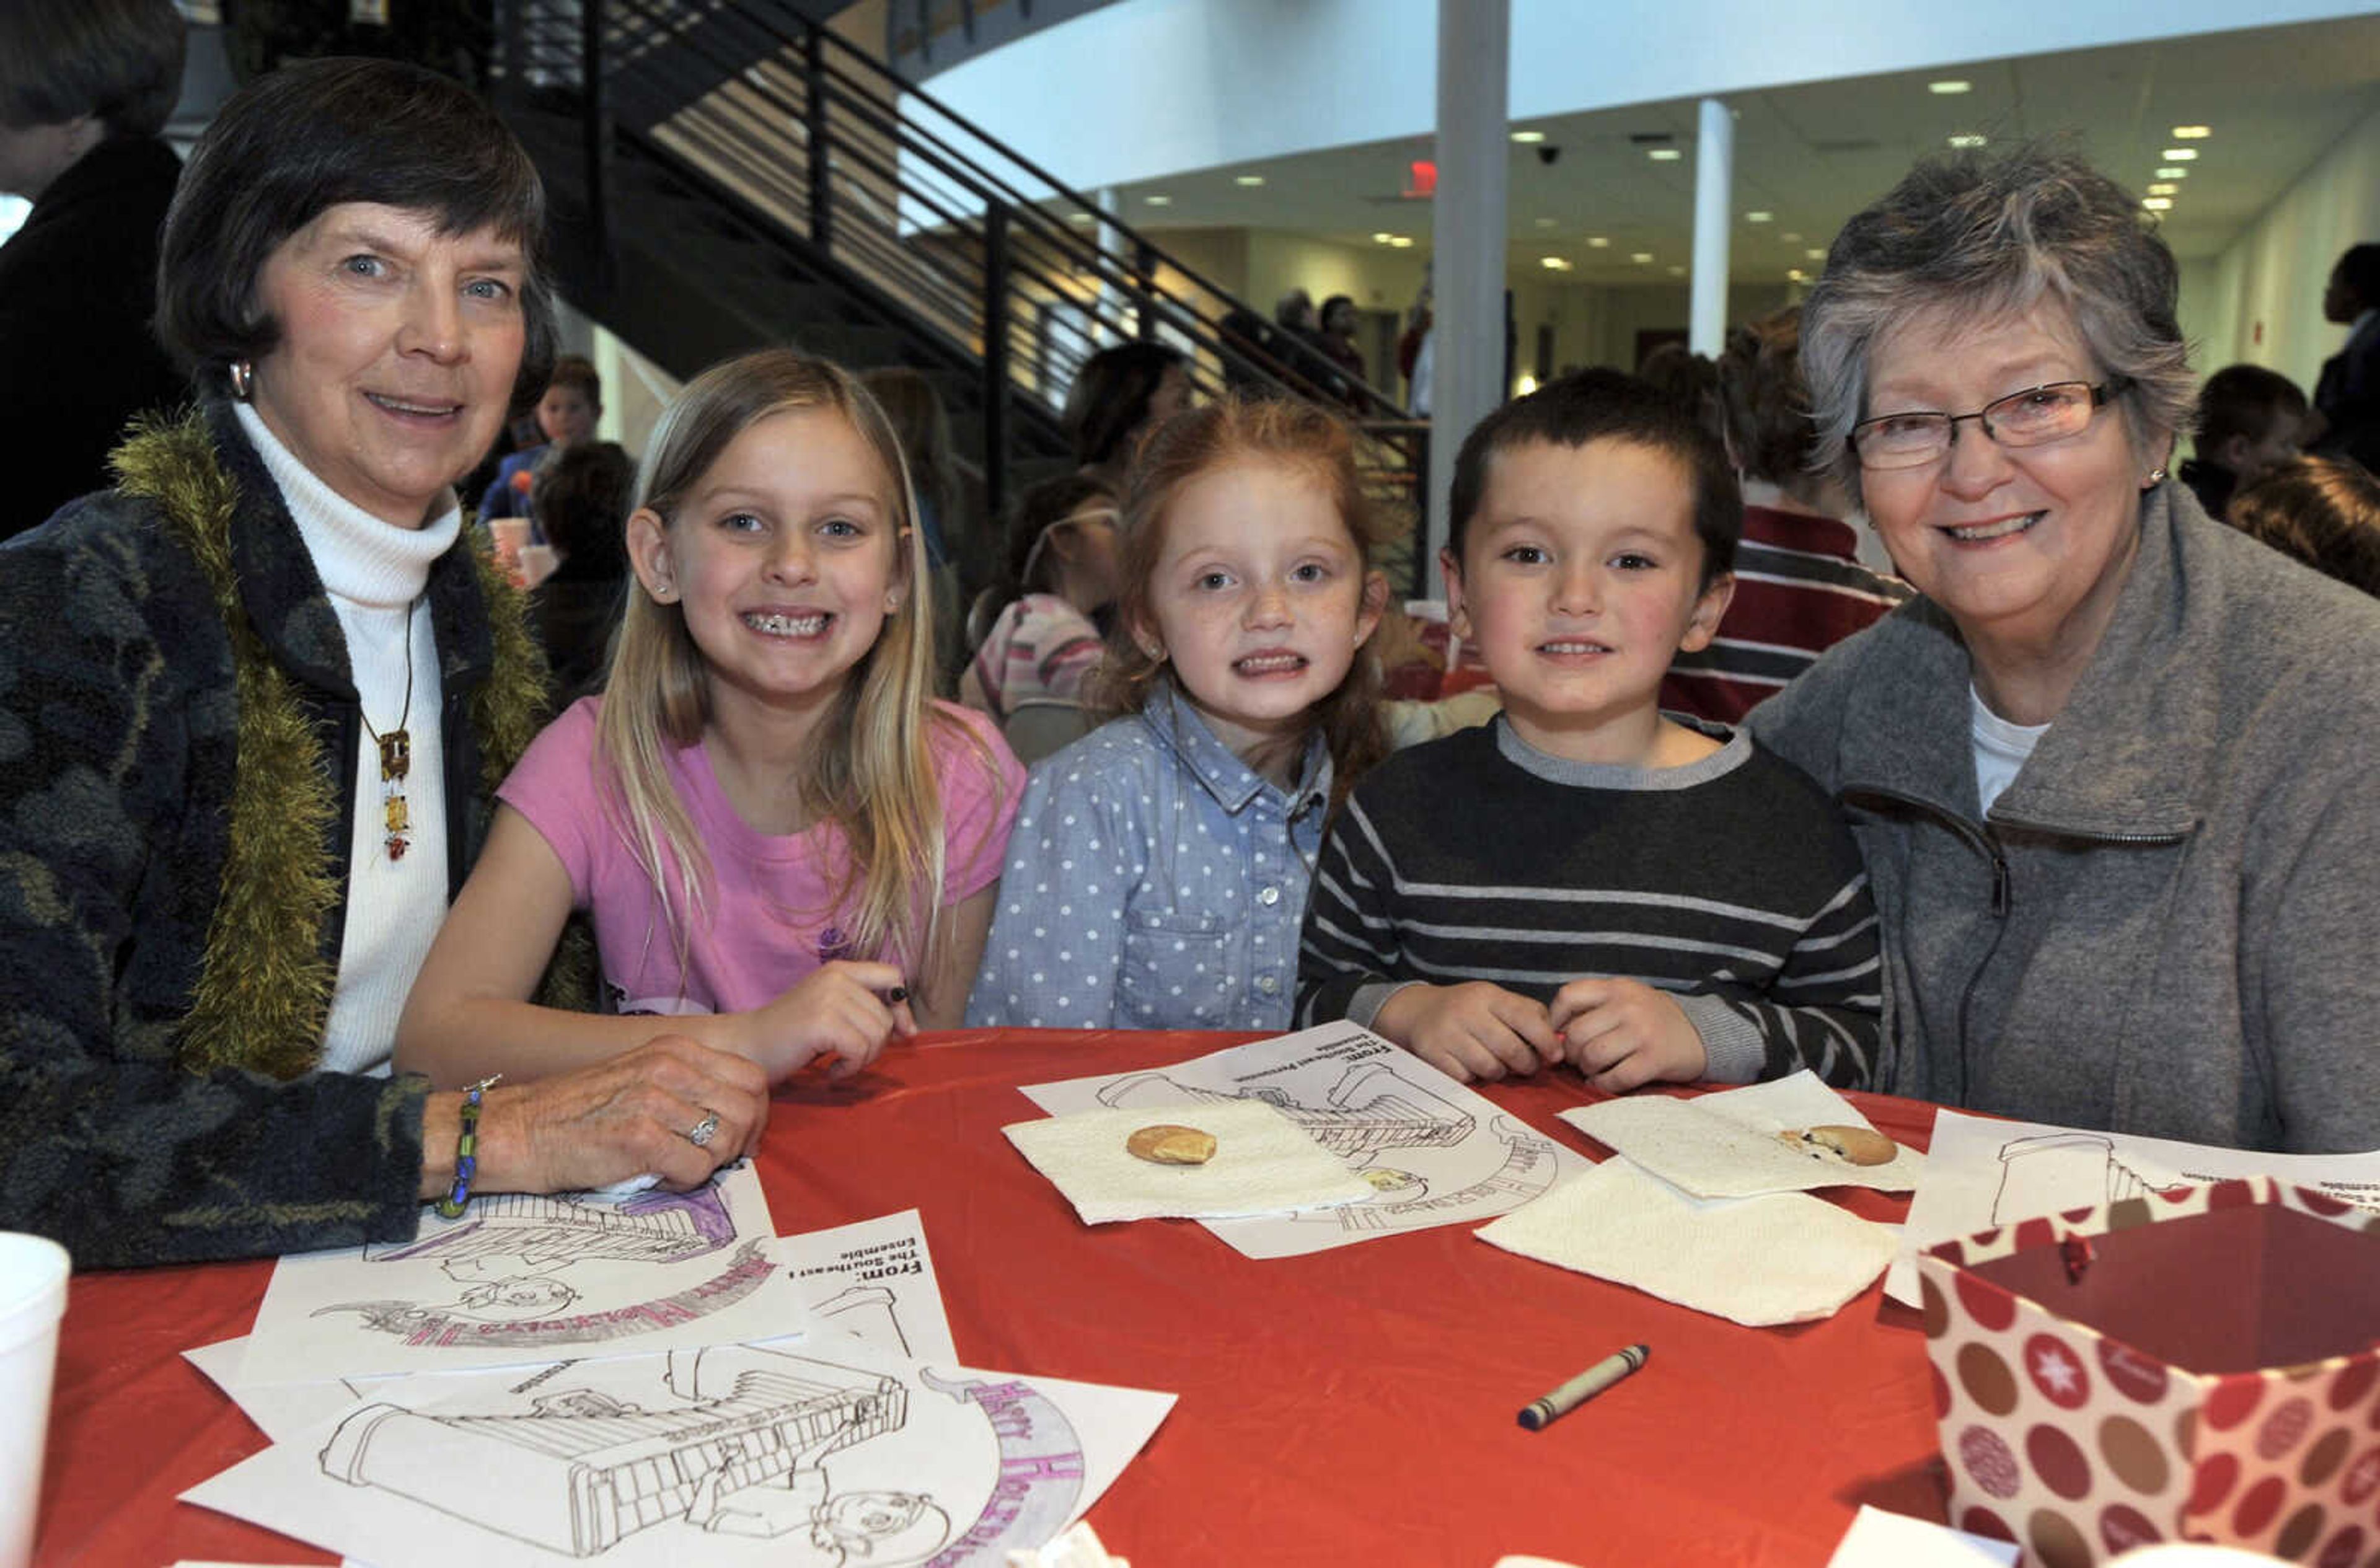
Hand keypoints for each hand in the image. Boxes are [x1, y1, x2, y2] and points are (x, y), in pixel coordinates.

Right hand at [472, 1034, 771, 1194]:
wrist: (519, 1131)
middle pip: (747, 1110)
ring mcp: (655, 1099)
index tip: (737, 1139)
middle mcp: (669, 1066)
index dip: (755, 1115)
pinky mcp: (640, 1136)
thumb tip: (742, 1117)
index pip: (752, 1078)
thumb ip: (689, 1086)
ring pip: (726, 1141)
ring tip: (676, 1166)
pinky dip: (683, 1182)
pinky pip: (696, 1169)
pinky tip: (657, 1176)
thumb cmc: (580, 1113)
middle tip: (708, 1160)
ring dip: (708, 1164)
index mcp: (675, 1049)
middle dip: (739, 1144)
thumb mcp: (641, 1078)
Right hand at [735, 960, 915, 1081]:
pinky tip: (830, 1072)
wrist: (747, 1047)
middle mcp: (836, 977)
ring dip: (862, 1059)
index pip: (893, 975)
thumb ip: (865, 1011)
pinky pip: (860, 1050)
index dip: (902, 1008)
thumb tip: (911, 1029)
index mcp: (840, 970)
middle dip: (876, 1046)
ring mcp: (828, 998)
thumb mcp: (832, 1012)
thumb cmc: (790, 1036)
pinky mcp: (821, 1022)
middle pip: (886, 1016)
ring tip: (838, 1064)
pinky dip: (849, 1068)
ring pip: (877, 1034)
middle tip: (848, 1057)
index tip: (900, 1033)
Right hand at [1371, 982, 1560, 1082]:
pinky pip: (1465, 1078)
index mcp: (1488, 995)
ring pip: (1489, 1067)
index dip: (1546, 1041)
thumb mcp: (1494, 1001)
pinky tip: (1470, 1067)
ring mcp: (1447, 1033)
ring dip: (1498, 1072)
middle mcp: (1467, 1011)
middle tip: (1526, 1067)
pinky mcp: (1432, 1053)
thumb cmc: (1467, 1009)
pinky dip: (1472, 1078)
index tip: (1556, 1056)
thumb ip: (1526, 1015)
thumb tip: (1556, 1044)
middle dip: (1525, 1064)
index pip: (1526, 1017)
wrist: (1416, 1011)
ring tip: (1496, 1065)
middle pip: (1510, 1048)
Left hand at [1550, 978, 1706, 1091]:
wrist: (1702, 1033)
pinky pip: (1614, 1078)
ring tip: (1594, 1071)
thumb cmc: (1654, 1019)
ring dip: (1587, 1070)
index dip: (1556, 1019)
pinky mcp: (1654, 1059)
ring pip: (1593, 1056)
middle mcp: (1628, 1006)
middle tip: (1580, 1060)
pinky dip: (1603, 1085)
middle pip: (1577, 1033)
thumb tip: (1557, 1033)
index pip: (1569, 995)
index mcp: (1617, 988)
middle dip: (1572, 1053)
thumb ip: (1596, 1007)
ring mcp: (1642, 1032)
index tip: (1559, 1035)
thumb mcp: (1627, 998)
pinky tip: (1606, 1082)